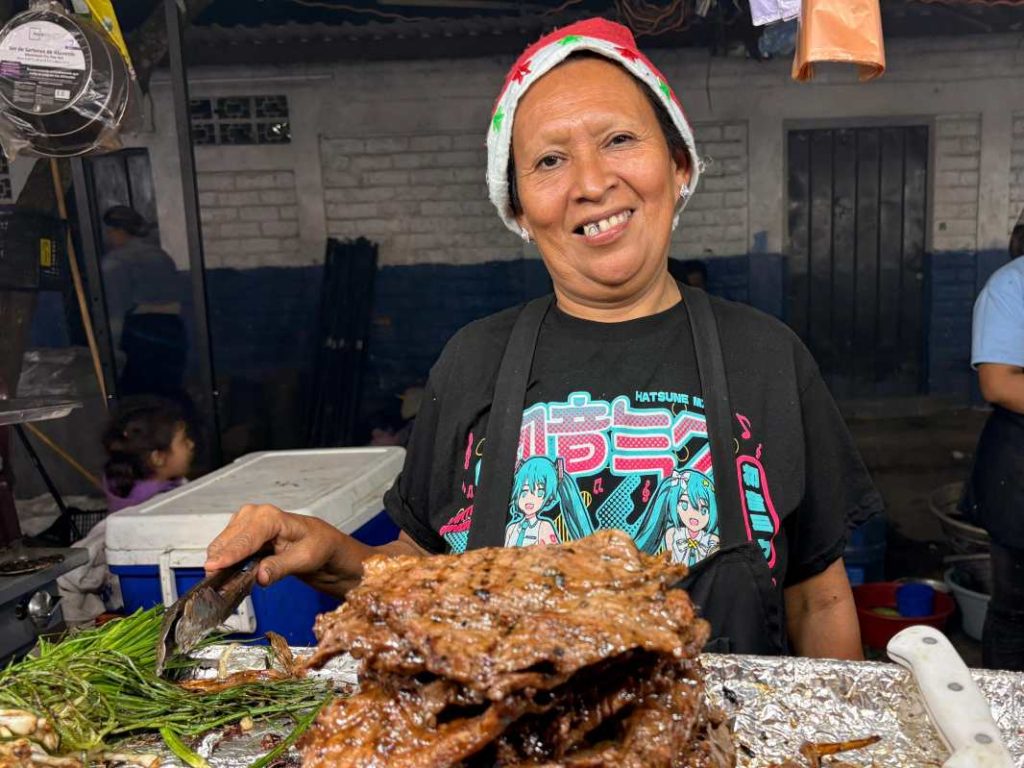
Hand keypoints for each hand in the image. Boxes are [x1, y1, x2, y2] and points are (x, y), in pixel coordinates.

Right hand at [204, 504, 354, 588]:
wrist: (322, 544)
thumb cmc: (319, 546)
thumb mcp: (305, 559)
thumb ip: (280, 567)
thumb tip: (260, 576)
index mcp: (269, 517)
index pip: (244, 539)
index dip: (228, 556)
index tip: (212, 569)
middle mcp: (253, 515)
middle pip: (226, 543)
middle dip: (220, 564)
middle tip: (220, 589)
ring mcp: (244, 523)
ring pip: (221, 547)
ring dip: (221, 566)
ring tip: (227, 585)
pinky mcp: (241, 534)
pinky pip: (225, 551)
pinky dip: (225, 564)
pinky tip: (232, 576)